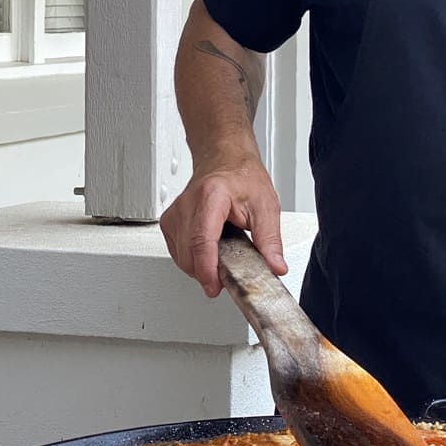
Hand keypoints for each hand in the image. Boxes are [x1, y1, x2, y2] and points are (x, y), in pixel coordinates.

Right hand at [160, 152, 286, 296]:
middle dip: (208, 272)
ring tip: (223, 255)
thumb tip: (275, 266)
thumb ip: (270, 240)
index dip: (207, 268)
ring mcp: (175, 213)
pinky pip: (177, 253)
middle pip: (189, 253)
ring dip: (201, 267)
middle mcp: (187, 204)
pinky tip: (209, 250)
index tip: (215, 286)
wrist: (225, 159)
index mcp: (211, 196)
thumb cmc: (242, 177)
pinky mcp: (170, 222)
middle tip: (231, 273)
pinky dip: (193, 259)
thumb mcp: (265, 206)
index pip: (202, 239)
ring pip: (181, 257)